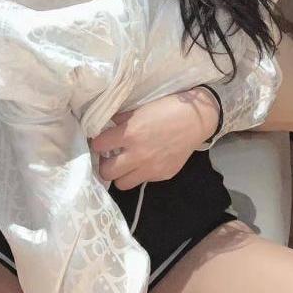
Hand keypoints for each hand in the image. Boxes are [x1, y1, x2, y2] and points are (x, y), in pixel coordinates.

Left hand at [88, 87, 219, 189]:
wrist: (195, 119)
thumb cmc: (166, 108)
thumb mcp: (139, 109)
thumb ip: (121, 120)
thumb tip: (106, 126)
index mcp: (130, 134)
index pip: (99, 146)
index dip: (97, 143)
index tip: (100, 141)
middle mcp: (137, 154)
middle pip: (106, 172)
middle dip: (104, 164)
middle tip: (109, 156)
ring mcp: (150, 168)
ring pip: (121, 184)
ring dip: (120, 174)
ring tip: (124, 163)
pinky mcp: (162, 175)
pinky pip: (142, 181)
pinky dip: (139, 173)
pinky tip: (145, 162)